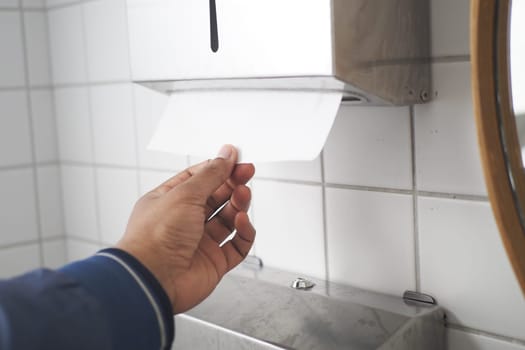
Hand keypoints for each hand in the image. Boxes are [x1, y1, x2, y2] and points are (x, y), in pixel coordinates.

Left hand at [116, 145, 255, 313]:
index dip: (218, 168)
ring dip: (239, 205)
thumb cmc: (155, 237)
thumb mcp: (185, 193)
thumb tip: (226, 155)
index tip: (236, 159)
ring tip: (243, 195)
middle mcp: (184, 221)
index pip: (198, 179)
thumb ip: (211, 174)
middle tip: (246, 173)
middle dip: (232, 184)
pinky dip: (243, 232)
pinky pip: (237, 244)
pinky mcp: (214, 262)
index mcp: (169, 201)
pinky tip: (241, 221)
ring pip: (228, 219)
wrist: (153, 279)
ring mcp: (200, 242)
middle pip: (216, 197)